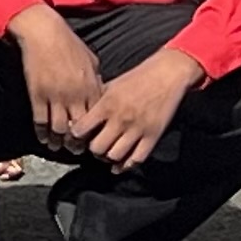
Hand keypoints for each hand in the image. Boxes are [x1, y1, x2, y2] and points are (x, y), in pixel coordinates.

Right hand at [11, 7, 102, 151]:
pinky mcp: (37, 94)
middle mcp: (75, 96)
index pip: (96, 118)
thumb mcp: (90, 60)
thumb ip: (96, 79)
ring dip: (59, 141)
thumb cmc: (69, 44)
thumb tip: (100, 90)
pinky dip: (42, 133)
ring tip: (58, 147)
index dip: (94, 132)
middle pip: (79, 128)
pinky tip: (43, 138)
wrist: (44, 33)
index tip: (92, 139)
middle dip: (77, 143)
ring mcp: (55, 96)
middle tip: (75, 150)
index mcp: (91, 87)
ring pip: (59, 128)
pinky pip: (40, 120)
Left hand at [74, 47, 202, 169]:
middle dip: (92, 150)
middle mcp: (120, 119)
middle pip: (97, 147)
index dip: (74, 137)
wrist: (166, 75)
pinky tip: (119, 166)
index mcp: (106, 105)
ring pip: (115, 156)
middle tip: (92, 148)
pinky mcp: (153, 136)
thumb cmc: (136, 78)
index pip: (80, 129)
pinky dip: (126, 165)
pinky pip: (137, 158)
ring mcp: (137, 129)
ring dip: (108, 158)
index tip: (75, 138)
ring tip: (106, 155)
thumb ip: (96, 101)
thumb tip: (79, 115)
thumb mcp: (110, 85)